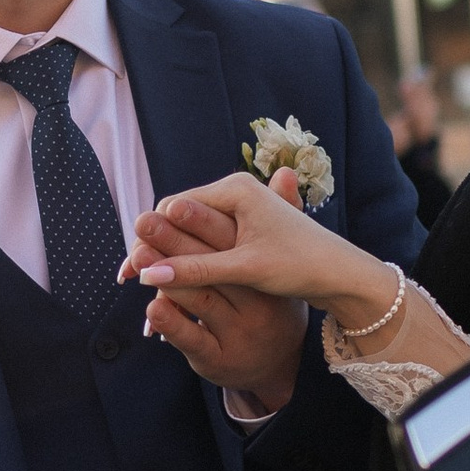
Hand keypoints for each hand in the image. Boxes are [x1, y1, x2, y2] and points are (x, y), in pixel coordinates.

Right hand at [127, 167, 365, 309]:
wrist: (342, 274)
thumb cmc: (299, 265)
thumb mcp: (243, 270)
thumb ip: (194, 270)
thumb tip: (146, 275)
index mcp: (235, 188)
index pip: (175, 207)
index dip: (151, 238)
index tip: (130, 269)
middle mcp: (236, 191)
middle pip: (180, 217)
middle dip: (155, 246)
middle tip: (127, 276)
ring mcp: (241, 209)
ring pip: (192, 231)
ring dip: (169, 254)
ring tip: (142, 282)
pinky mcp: (246, 227)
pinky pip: (207, 240)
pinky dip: (189, 259)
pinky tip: (172, 282)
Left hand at [135, 188, 306, 406]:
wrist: (284, 361)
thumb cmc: (275, 297)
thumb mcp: (277, 258)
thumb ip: (280, 214)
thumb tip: (289, 172)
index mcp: (267, 273)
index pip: (228, 239)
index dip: (196, 221)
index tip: (168, 207)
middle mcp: (257, 300)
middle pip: (210, 263)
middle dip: (173, 240)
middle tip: (143, 221)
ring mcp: (240, 330)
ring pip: (200, 297)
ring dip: (167, 275)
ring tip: (139, 258)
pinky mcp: (221, 358)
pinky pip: (193, 337)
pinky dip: (172, 321)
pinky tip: (153, 305)